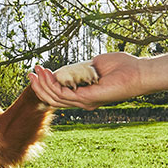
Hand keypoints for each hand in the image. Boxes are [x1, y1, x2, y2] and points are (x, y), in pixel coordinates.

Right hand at [29, 52, 145, 109]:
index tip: (37, 71)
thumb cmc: (121, 67)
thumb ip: (79, 68)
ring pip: (56, 97)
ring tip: (37, 71)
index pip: (60, 94)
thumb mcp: (94, 65)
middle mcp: (83, 101)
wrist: (138, 72)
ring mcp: (85, 101)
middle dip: (40, 86)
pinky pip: (64, 94)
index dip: (46, 84)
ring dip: (43, 84)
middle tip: (30, 73)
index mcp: (85, 94)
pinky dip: (53, 84)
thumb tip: (66, 68)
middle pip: (54, 98)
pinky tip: (48, 74)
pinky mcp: (88, 99)